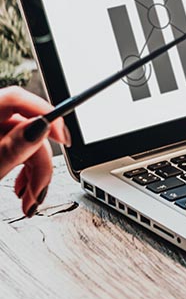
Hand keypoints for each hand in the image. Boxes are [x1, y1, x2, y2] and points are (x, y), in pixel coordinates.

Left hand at [0, 87, 69, 217]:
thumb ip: (11, 148)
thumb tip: (40, 126)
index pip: (17, 98)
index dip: (45, 113)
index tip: (62, 138)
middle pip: (26, 130)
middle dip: (39, 163)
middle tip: (38, 191)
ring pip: (23, 146)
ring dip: (33, 174)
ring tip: (28, 200)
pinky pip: (14, 155)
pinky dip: (22, 174)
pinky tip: (19, 191)